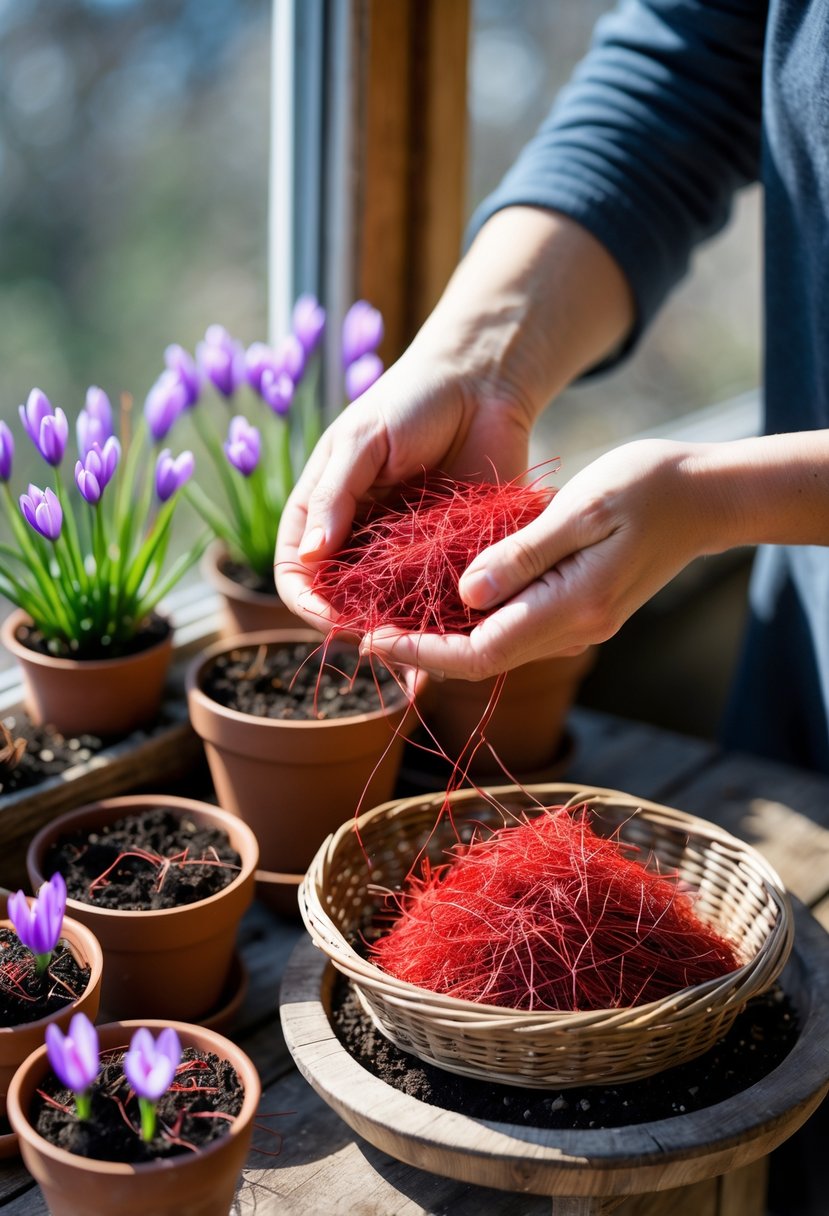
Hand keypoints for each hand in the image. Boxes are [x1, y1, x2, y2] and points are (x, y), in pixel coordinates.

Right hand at [274, 339, 535, 629]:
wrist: (483, 383)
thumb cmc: (413, 400)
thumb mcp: (362, 440)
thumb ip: (335, 496)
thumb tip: (310, 558)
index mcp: (321, 511)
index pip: (296, 574)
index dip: (309, 603)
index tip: (334, 620)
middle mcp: (356, 538)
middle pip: (339, 602)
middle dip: (354, 626)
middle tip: (383, 640)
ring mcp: (401, 552)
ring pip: (387, 609)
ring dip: (399, 632)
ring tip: (419, 646)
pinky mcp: (448, 555)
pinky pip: (435, 598)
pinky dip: (439, 619)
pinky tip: (453, 634)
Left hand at [362, 438, 720, 677]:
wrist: (704, 496)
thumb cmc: (645, 488)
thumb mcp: (580, 509)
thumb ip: (522, 554)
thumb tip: (466, 595)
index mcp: (571, 607)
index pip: (480, 653)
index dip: (423, 653)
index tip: (374, 639)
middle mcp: (573, 629)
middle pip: (484, 660)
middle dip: (424, 652)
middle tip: (366, 634)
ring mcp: (579, 624)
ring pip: (498, 647)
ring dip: (445, 640)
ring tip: (392, 619)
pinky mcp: (581, 610)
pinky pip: (517, 628)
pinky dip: (475, 622)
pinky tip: (445, 601)